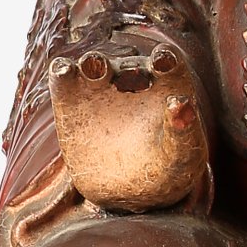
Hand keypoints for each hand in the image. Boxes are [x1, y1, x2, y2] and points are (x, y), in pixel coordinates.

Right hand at [49, 40, 210, 210]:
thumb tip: (181, 103)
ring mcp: (101, 85)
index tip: (163, 63)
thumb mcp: (182, 156)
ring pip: (94, 63)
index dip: (165, 59)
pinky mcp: (72, 97)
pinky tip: (64, 73)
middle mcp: (133, 77)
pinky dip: (62, 71)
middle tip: (130, 75)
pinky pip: (64, 76)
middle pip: (129, 63)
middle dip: (129, 66)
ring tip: (94, 70)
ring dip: (94, 63)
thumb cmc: (165, 167)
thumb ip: (184, 131)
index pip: (168, 62)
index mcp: (167, 84)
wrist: (129, 188)